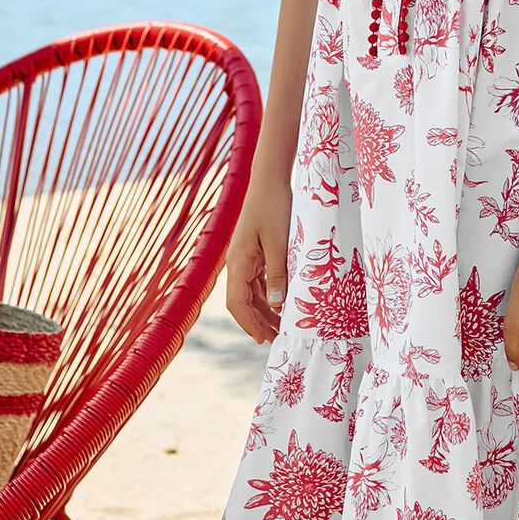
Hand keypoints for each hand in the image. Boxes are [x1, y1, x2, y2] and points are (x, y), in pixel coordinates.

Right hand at [224, 173, 292, 344]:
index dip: (249, 324)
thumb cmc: (274, 206)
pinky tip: (281, 303)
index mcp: (237, 262)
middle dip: (258, 322)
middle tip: (276, 340)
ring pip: (252, 292)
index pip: (237, 303)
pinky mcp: (255, 251)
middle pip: (243, 301)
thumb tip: (277, 306)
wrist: (270, 179)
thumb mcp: (279, 242)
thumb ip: (278, 274)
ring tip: (281, 327)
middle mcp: (237, 262)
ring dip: (264, 310)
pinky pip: (259, 280)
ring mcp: (245, 257)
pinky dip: (268, 294)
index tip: (263, 340)